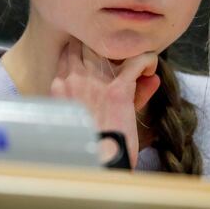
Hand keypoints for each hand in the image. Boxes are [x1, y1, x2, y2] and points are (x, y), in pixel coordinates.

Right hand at [49, 37, 160, 166]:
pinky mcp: (119, 90)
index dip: (85, 47)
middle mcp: (74, 79)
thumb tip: (109, 84)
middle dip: (103, 44)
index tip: (99, 54)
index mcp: (59, 87)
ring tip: (135, 60)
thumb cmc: (85, 147)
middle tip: (119, 55)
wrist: (93, 165)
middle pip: (88, 43)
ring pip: (109, 47)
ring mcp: (96, 82)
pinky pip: (136, 62)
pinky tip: (150, 68)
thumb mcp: (79, 120)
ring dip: (123, 51)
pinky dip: (147, 61)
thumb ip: (92, 97)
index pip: (70, 50)